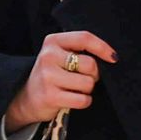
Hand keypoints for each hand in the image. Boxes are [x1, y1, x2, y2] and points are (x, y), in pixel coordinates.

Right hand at [3, 30, 117, 131]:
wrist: (27, 96)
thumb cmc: (53, 73)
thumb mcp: (60, 55)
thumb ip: (80, 50)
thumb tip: (112, 57)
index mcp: (53, 41)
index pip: (84, 38)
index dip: (103, 48)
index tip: (113, 58)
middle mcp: (48, 56)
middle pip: (90, 64)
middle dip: (93, 74)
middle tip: (82, 78)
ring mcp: (47, 76)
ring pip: (88, 83)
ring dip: (87, 89)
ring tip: (74, 88)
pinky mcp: (50, 96)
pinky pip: (83, 99)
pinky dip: (83, 101)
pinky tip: (72, 98)